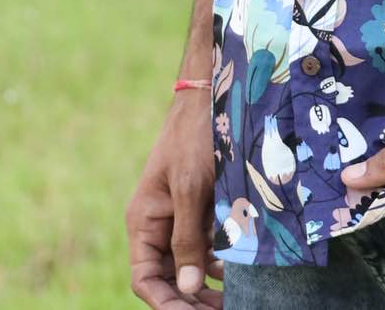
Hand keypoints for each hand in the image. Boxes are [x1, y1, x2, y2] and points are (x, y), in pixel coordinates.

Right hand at [126, 90, 223, 307]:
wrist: (214, 95)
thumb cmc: (195, 136)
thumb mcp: (189, 187)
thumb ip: (186, 238)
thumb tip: (186, 288)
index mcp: (144, 221)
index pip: (145, 279)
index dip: (165, 304)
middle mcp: (159, 224)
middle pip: (169, 279)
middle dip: (191, 300)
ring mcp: (182, 217)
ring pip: (190, 267)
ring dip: (209, 287)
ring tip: (235, 302)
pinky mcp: (203, 209)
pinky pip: (208, 247)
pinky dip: (221, 263)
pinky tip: (240, 274)